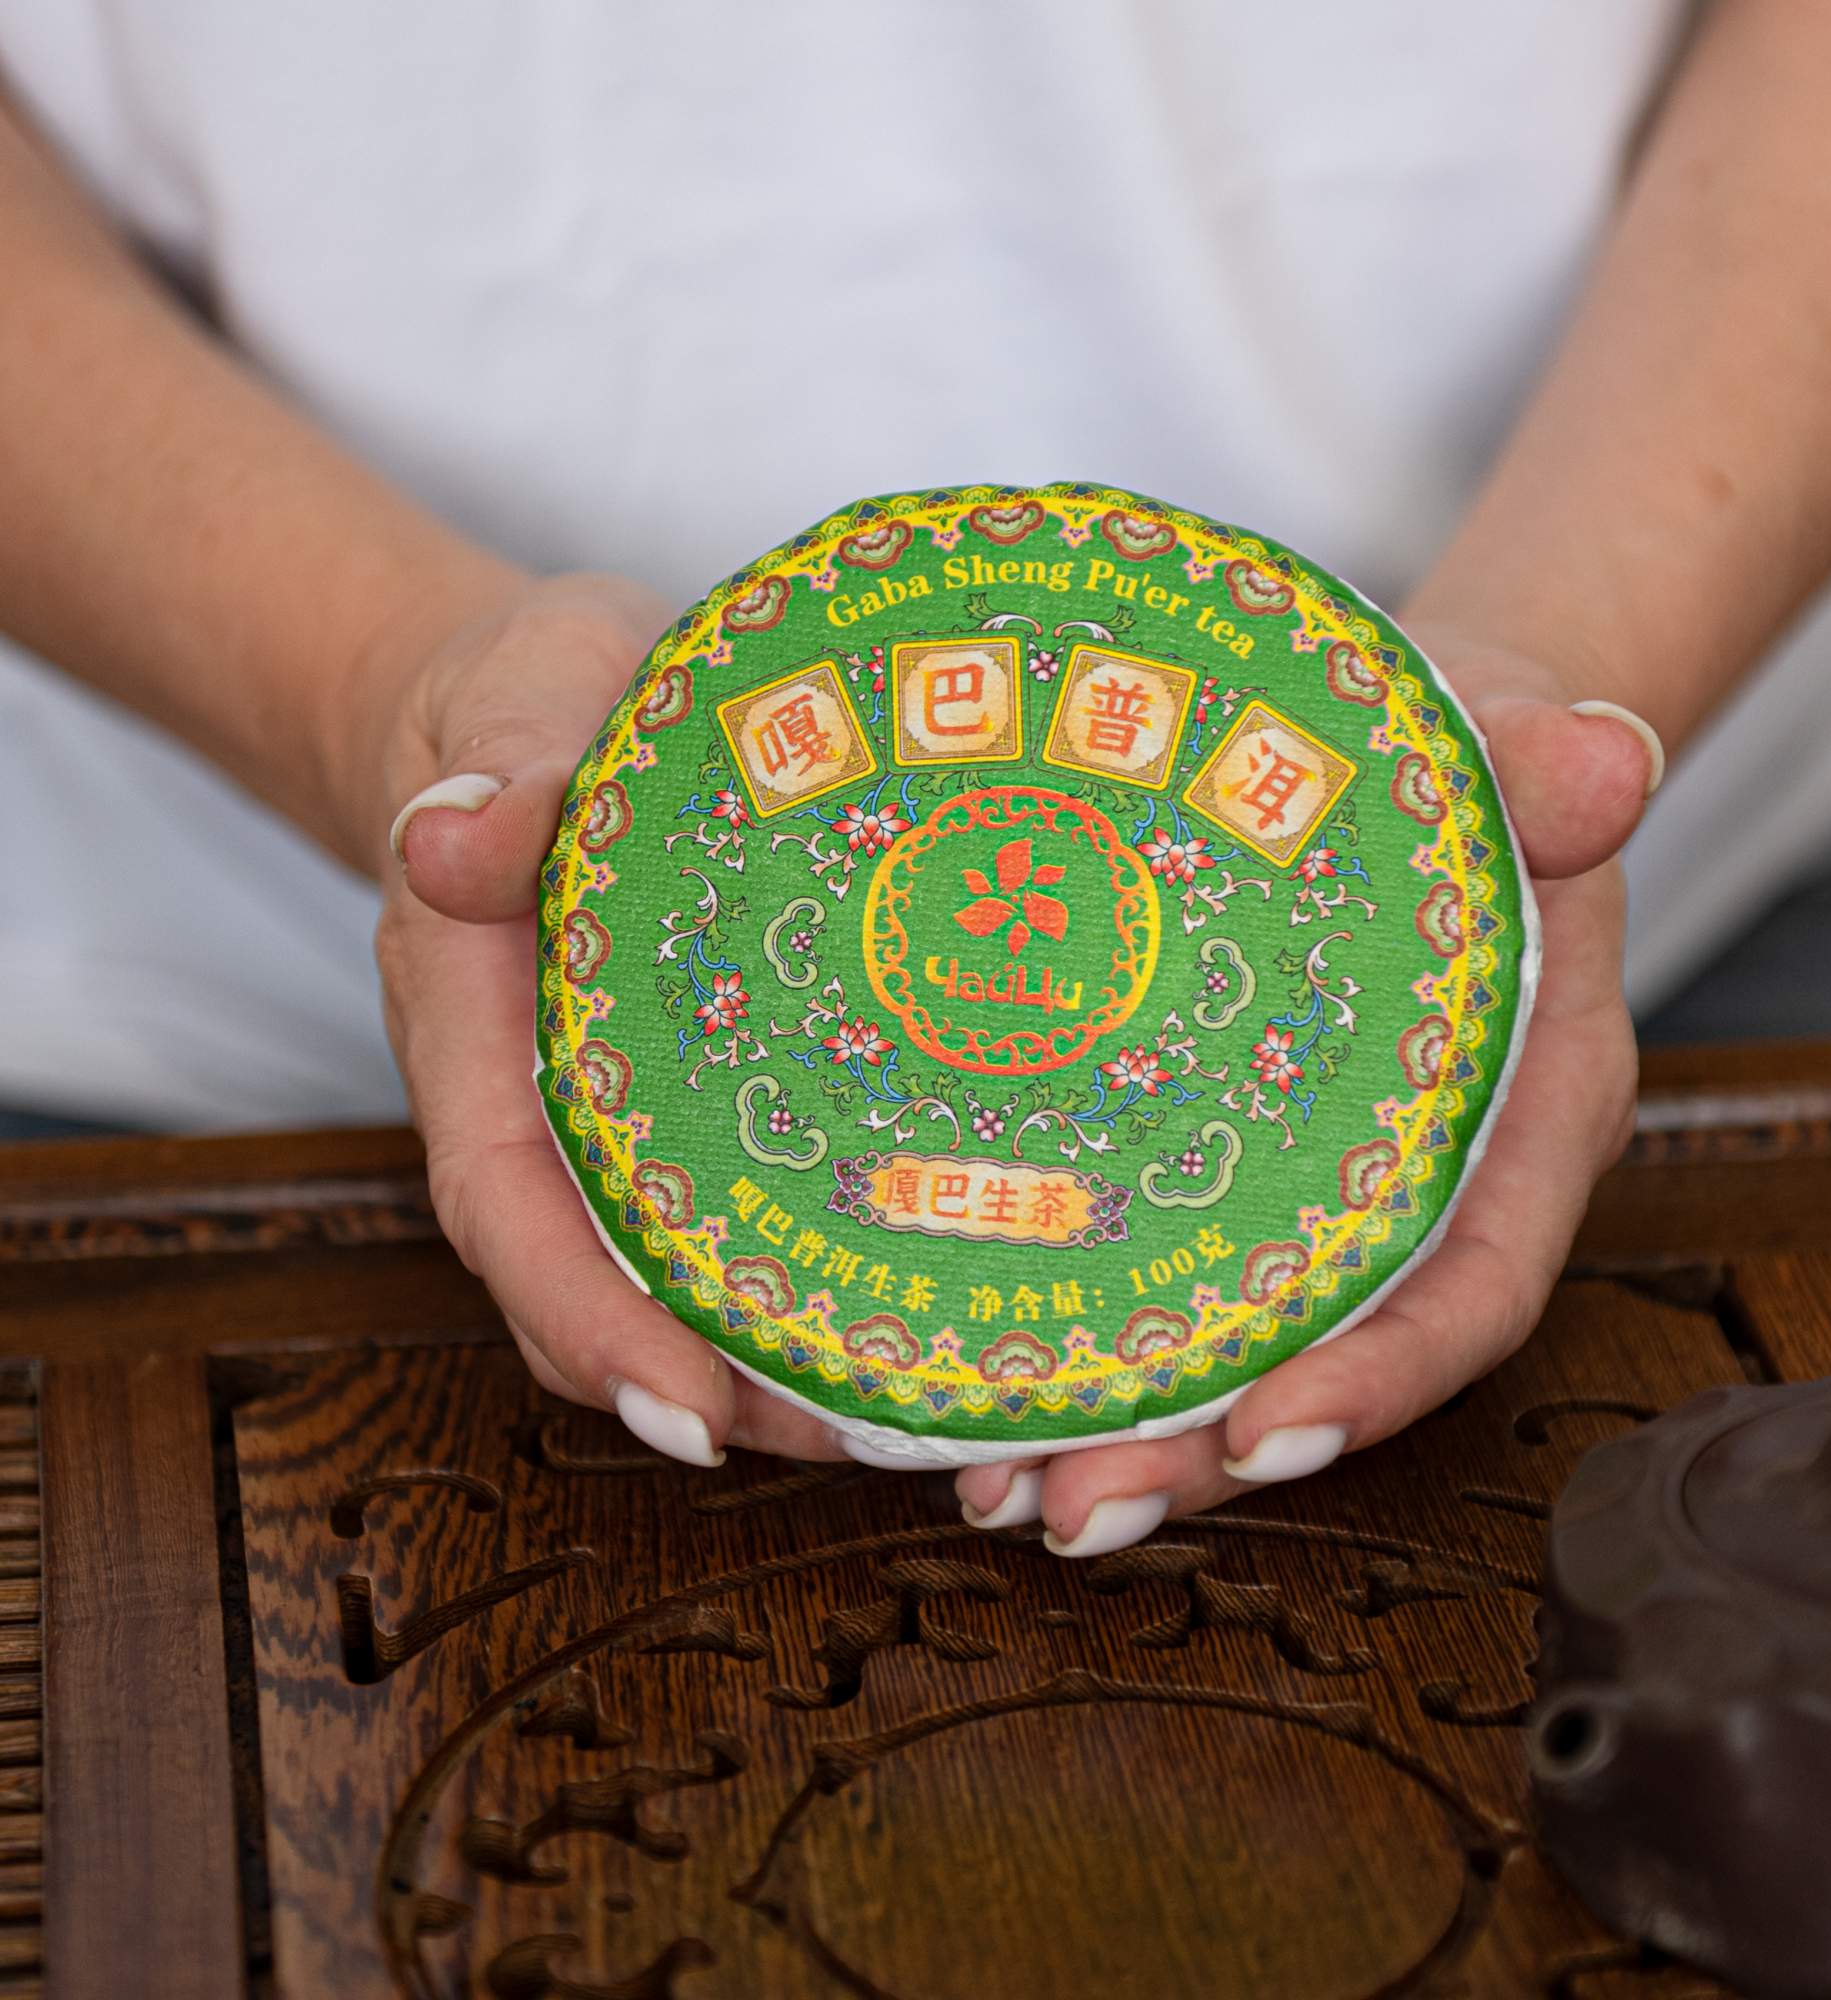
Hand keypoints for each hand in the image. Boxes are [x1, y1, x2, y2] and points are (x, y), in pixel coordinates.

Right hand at [368, 572, 847, 1465]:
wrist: (531, 702)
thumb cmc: (520, 698)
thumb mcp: (516, 696)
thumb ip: (498, 771)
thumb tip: (447, 839)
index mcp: (470, 1020)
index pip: (505, 1203)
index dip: (587, 1321)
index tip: (689, 1416)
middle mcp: (531, 1094)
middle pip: (590, 1287)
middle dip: (709, 1386)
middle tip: (860, 1442)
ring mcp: (601, 1105)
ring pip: (659, 1269)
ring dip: (766, 1360)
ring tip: (911, 1410)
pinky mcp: (673, 1089)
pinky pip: (719, 1201)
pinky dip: (792, 1271)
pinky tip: (910, 1294)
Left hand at [954, 633, 1661, 1554]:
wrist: (1414, 752)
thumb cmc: (1476, 766)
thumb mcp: (1517, 757)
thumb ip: (1554, 772)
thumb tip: (1609, 763)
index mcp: (1526, 1116)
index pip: (1474, 1284)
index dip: (1381, 1378)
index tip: (1268, 1437)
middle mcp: (1428, 1186)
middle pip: (1324, 1360)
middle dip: (1204, 1453)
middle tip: (1072, 1510)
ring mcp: (1326, 1185)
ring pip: (1234, 1342)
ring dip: (1123, 1431)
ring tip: (994, 1489)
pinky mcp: (1234, 1157)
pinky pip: (1167, 1267)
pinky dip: (1080, 1335)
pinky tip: (976, 1383)